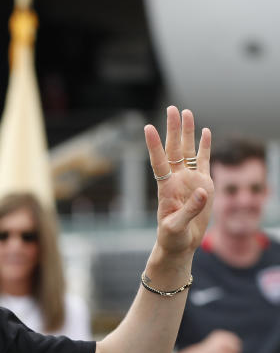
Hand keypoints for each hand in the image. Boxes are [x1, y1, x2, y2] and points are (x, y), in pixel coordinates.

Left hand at [143, 107, 214, 258]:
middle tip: (172, 108)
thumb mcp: (176, 228)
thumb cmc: (172, 238)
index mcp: (166, 188)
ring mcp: (189, 180)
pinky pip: (204, 161)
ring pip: (187, 151)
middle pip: (173, 149)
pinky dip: (204, 146)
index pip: (158, 162)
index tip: (148, 128)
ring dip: (186, 132)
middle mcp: (176, 180)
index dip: (154, 146)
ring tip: (186, 112)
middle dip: (173, 129)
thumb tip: (203, 191)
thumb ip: (189, 210)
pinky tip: (205, 131)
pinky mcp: (203, 183)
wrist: (181, 244)